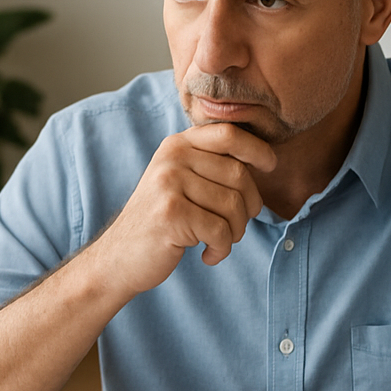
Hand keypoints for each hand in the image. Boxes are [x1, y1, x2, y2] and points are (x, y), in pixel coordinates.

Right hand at [90, 123, 276, 296]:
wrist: (119, 256)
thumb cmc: (161, 221)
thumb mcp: (179, 180)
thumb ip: (211, 163)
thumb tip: (265, 157)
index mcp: (177, 145)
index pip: (229, 134)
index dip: (257, 149)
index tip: (270, 165)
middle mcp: (171, 158)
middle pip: (239, 175)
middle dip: (248, 208)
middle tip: (234, 227)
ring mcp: (169, 184)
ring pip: (234, 206)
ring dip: (235, 233)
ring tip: (218, 242)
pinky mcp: (171, 214)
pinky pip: (220, 231)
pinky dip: (221, 250)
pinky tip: (209, 256)